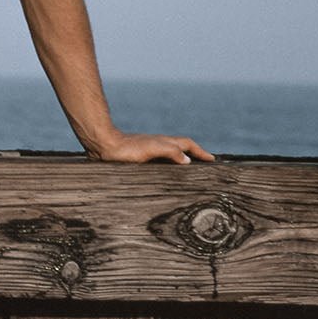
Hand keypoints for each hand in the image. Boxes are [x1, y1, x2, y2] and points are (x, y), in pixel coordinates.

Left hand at [89, 131, 214, 163]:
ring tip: (190, 174)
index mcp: (164, 142)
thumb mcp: (152, 149)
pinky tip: (166, 177)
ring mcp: (150, 152)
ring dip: (182, 162)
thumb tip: (188, 161)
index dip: (201, 152)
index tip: (213, 160)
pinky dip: (169, 167)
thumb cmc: (128, 149)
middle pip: (182, 149)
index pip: (188, 145)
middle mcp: (159, 145)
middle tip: (205, 166)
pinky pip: (161, 162)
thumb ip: (171, 152)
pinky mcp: (140, 159)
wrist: (104, 147)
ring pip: (171, 155)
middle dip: (195, 156)